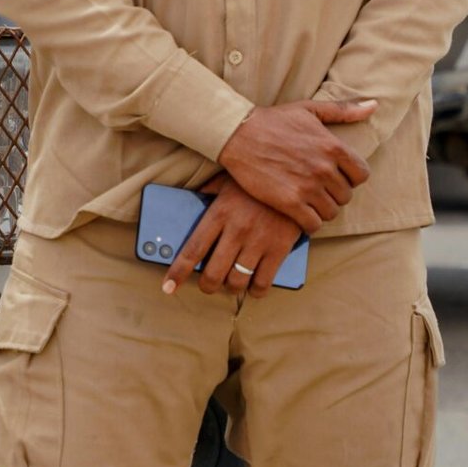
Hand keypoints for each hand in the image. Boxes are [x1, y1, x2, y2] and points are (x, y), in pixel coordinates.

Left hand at [161, 175, 304, 296]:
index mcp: (219, 213)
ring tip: (232, 283)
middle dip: (207, 286)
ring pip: (237, 282)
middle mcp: (236, 230)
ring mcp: (259, 241)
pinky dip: (256, 291)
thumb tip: (191, 199)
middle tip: (208, 285)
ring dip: (232, 287)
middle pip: (213, 273)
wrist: (298, 176)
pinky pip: (263, 283)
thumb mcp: (229, 180)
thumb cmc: (259, 179)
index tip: (168, 287)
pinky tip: (254, 286)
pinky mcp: (280, 249)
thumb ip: (209, 192)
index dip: (178, 273)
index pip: (192, 250)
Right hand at [217, 97, 377, 234]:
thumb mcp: (310, 109)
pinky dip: (309, 223)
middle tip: (318, 189)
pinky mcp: (289, 203)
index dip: (350, 178)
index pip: (362, 175)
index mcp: (333, 147)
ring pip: (331, 212)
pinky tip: (300, 214)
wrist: (237, 134)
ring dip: (322, 209)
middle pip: (346, 196)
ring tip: (309, 202)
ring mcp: (307, 187)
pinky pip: (313, 224)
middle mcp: (324, 169)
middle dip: (334, 194)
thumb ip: (344, 110)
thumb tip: (374, 106)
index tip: (336, 176)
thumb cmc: (273, 120)